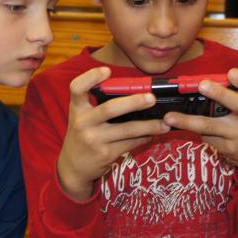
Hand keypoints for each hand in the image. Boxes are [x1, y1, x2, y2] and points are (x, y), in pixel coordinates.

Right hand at [56, 67, 169, 199]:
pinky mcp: (105, 154)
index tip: (107, 70)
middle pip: (110, 109)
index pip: (77, 88)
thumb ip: (97, 104)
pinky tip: (151, 135)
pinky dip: (144, 138)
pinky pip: (130, 143)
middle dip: (133, 102)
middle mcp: (83, 123)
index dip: (90, 77)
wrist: (73, 167)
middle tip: (152, 98)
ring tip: (164, 124)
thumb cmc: (83, 135)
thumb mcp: (82, 117)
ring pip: (127, 129)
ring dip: (149, 126)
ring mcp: (94, 140)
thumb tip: (134, 93)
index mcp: (77, 109)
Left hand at [163, 68, 237, 184]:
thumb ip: (234, 95)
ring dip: (187, 121)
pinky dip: (195, 131)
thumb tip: (200, 84)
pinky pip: (206, 137)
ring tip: (170, 117)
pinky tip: (188, 126)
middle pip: (237, 105)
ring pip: (210, 126)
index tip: (231, 73)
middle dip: (219, 94)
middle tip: (202, 85)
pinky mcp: (229, 148)